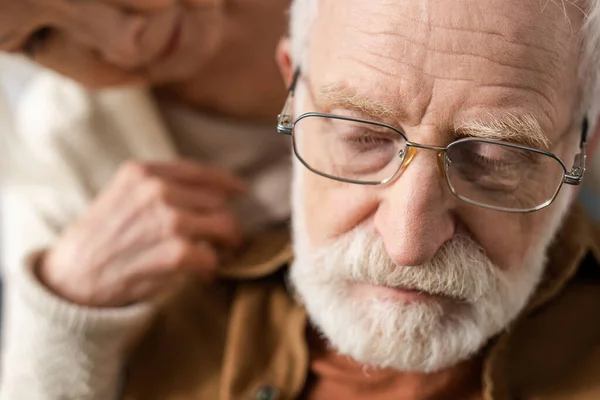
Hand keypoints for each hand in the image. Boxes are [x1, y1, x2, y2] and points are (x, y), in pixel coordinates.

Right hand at [39, 160, 246, 307]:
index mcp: (143, 172)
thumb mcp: (121, 197)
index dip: (225, 182)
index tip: (241, 190)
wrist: (70, 277)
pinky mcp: (174, 251)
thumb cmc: (99, 240)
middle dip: (225, 222)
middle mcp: (157, 190)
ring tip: (220, 255)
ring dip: (226, 244)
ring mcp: (167, 219)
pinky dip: (212, 267)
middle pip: (217, 201)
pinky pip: (212, 257)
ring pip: (224, 226)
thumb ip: (158, 188)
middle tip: (227, 240)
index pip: (199, 171)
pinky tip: (203, 273)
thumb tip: (211, 193)